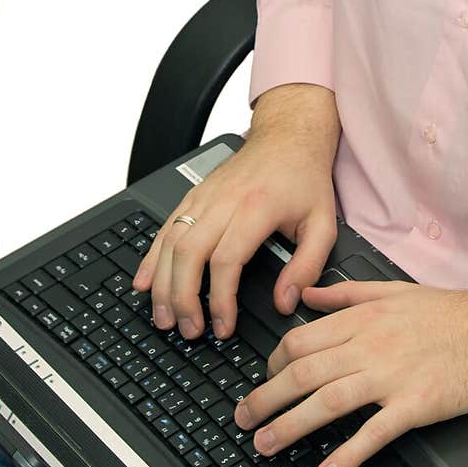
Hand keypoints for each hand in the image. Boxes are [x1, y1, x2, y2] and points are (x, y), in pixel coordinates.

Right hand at [130, 128, 336, 339]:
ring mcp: (203, 197)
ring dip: (163, 284)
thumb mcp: (323, 223)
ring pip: (171, 243)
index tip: (223, 326)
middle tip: (189, 330)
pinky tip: (144, 283)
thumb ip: (308, 265)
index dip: (221, 299)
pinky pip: (165, 228)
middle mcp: (224, 201)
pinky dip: (151, 258)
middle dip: (183, 298)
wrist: (286, 136)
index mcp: (256, 208)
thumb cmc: (303, 178)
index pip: (227, 260)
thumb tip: (285, 302)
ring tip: (165, 318)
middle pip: (189, 254)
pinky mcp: (192, 195)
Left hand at [233, 280, 467, 466]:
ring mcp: (392, 376)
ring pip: (328, 401)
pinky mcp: (415, 405)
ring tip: (266, 444)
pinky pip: (374, 433)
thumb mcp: (394, 290)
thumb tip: (306, 294)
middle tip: (244, 419)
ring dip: (291, 425)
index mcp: (364, 317)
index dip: (273, 362)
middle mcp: (371, 345)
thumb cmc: (451, 313)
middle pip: (304, 371)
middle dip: (267, 397)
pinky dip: (348, 454)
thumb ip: (346, 292)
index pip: (302, 339)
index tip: (264, 378)